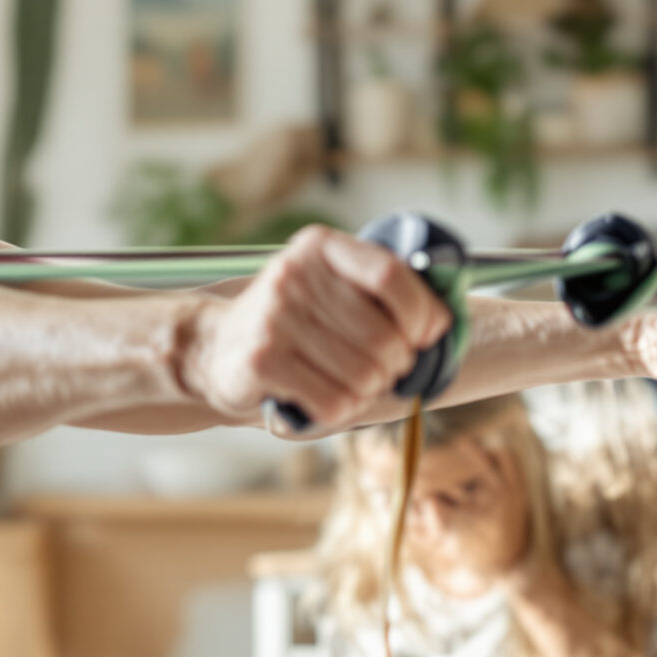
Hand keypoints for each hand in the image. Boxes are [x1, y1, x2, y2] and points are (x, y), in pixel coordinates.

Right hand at [181, 226, 450, 430]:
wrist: (214, 347)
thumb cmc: (290, 322)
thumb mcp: (327, 286)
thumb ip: (376, 292)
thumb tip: (442, 323)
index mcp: (320, 247)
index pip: (391, 275)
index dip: (422, 313)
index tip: (426, 335)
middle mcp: (296, 276)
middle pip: (384, 336)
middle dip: (395, 365)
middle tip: (382, 370)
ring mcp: (275, 318)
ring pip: (364, 375)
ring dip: (367, 391)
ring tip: (350, 384)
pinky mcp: (262, 361)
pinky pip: (333, 401)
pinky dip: (340, 409)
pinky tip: (324, 398)